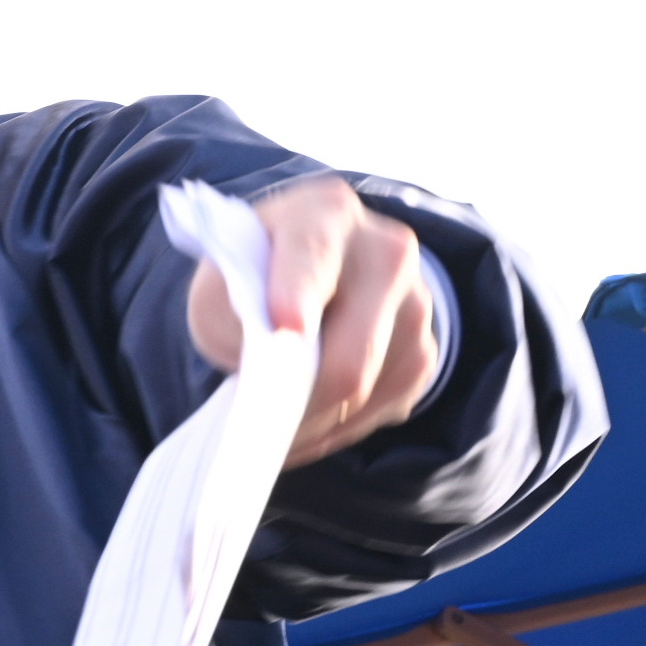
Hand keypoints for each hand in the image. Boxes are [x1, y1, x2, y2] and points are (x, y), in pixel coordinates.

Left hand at [186, 175, 438, 468]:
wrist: (303, 272)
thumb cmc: (255, 277)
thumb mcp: (221, 282)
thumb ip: (236, 311)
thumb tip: (269, 368)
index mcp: (324, 215)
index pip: (312, 256)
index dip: (298, 294)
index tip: (285, 327)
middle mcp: (385, 251)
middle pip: (348, 354)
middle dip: (294, 403)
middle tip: (251, 430)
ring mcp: (416, 303)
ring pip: (363, 392)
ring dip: (310, 421)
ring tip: (269, 421)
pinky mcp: (424, 353)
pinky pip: (378, 409)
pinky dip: (332, 427)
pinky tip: (303, 417)